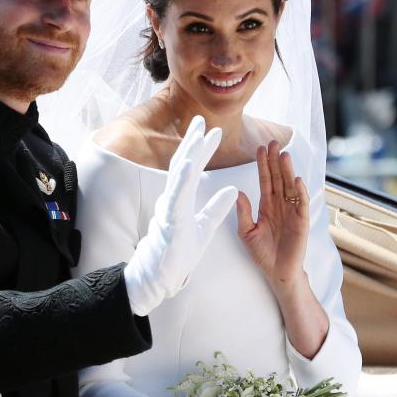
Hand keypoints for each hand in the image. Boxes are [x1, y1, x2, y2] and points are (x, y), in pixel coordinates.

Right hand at [123, 115, 237, 315]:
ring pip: (178, 176)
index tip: (212, 132)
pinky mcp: (170, 221)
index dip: (201, 150)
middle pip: (182, 165)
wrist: (162, 277)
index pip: (192, 169)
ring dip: (188, 154)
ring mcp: (169, 209)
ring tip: (197, 135)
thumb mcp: (205, 228)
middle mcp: (172, 199)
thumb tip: (234, 190)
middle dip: (192, 142)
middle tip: (200, 119)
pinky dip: (183, 179)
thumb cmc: (179, 254)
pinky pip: (176, 197)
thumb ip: (217, 208)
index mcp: (180, 200)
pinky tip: (189, 164)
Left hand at [236, 140, 309, 293]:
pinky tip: (296, 180)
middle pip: (278, 178)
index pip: (265, 180)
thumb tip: (238, 192)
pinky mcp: (301, 222)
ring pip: (290, 186)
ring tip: (284, 154)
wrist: (277, 272)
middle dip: (275, 160)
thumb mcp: (246, 232)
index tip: (259, 148)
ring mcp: (292, 212)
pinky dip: (300, 192)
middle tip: (273, 142)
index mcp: (266, 205)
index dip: (263, 164)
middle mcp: (280, 205)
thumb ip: (243, 213)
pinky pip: (301, 204)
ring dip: (287, 171)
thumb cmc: (262, 253)